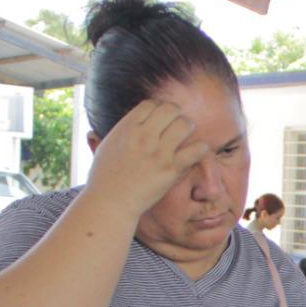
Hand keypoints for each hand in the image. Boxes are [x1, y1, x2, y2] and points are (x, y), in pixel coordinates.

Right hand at [84, 99, 211, 220]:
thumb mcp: (106, 145)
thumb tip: (127, 122)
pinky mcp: (171, 169)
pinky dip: (200, 148)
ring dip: (188, 129)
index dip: (159, 109)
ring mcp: (158, 152)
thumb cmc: (105, 177)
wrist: (110, 202)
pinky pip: (196, 150)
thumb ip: (121, 131)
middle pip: (170, 109)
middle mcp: (143, 136)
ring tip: (187, 139)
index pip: (151, 104)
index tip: (162, 120)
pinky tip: (197, 151)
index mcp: (127, 127)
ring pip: (184, 125)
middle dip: (176, 116)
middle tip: (177, 127)